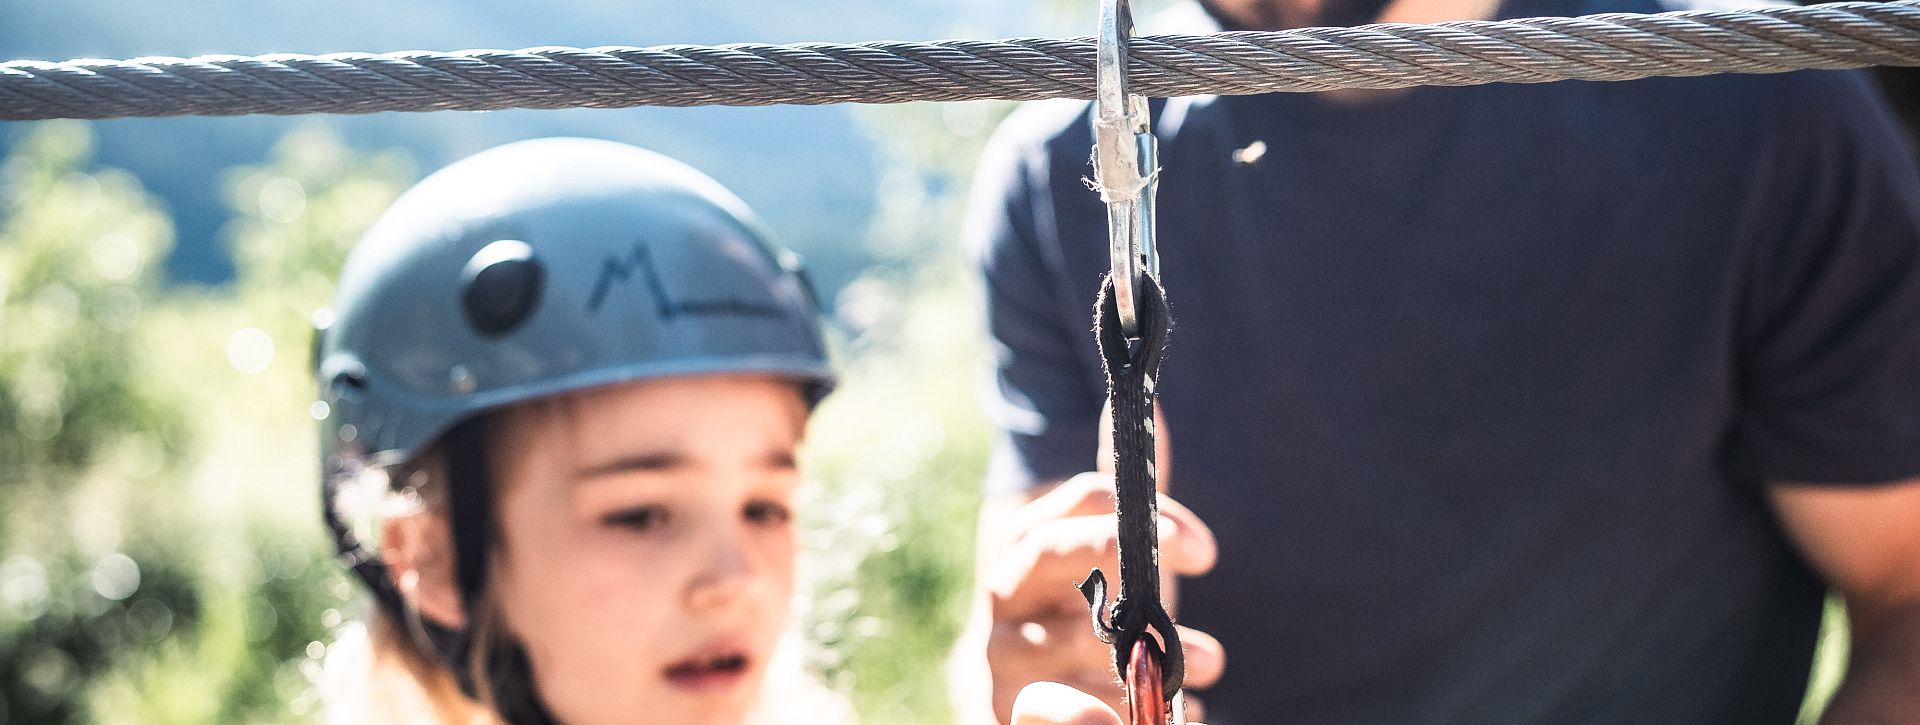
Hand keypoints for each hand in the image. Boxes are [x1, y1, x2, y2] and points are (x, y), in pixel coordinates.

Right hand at [984, 472, 1224, 722]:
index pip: (1074, 502)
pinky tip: (1174, 710)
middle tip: (1196, 560)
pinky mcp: (1004, 707)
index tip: (1203, 548)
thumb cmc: (1085, 616)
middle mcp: (1006, 590)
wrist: (1033, 695)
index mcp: (1031, 544)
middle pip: (1049, 549)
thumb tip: (1157, 412)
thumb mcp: (1113, 559)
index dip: (1135, 510)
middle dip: (1117, 548)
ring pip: (1067, 637)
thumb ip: (1131, 496)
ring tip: (1212, 660)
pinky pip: (1062, 703)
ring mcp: (1001, 651)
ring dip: (1144, 648)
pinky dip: (1120, 706)